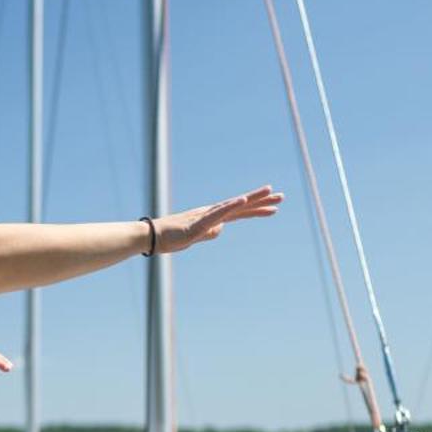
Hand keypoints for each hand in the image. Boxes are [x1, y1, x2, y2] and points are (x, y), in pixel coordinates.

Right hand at [153, 186, 282, 253]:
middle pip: (240, 206)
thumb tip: (220, 230)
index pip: (239, 212)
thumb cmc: (169, 238)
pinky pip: (216, 213)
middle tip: (282, 196)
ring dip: (250, 199)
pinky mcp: (197, 223)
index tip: (274, 206)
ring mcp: (204, 217)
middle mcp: (211, 213)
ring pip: (232, 206)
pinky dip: (230, 206)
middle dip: (261, 201)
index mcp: (211, 218)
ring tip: (268, 193)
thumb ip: (207, 233)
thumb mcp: (194, 238)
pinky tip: (242, 200)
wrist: (150, 237)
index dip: (256, 208)